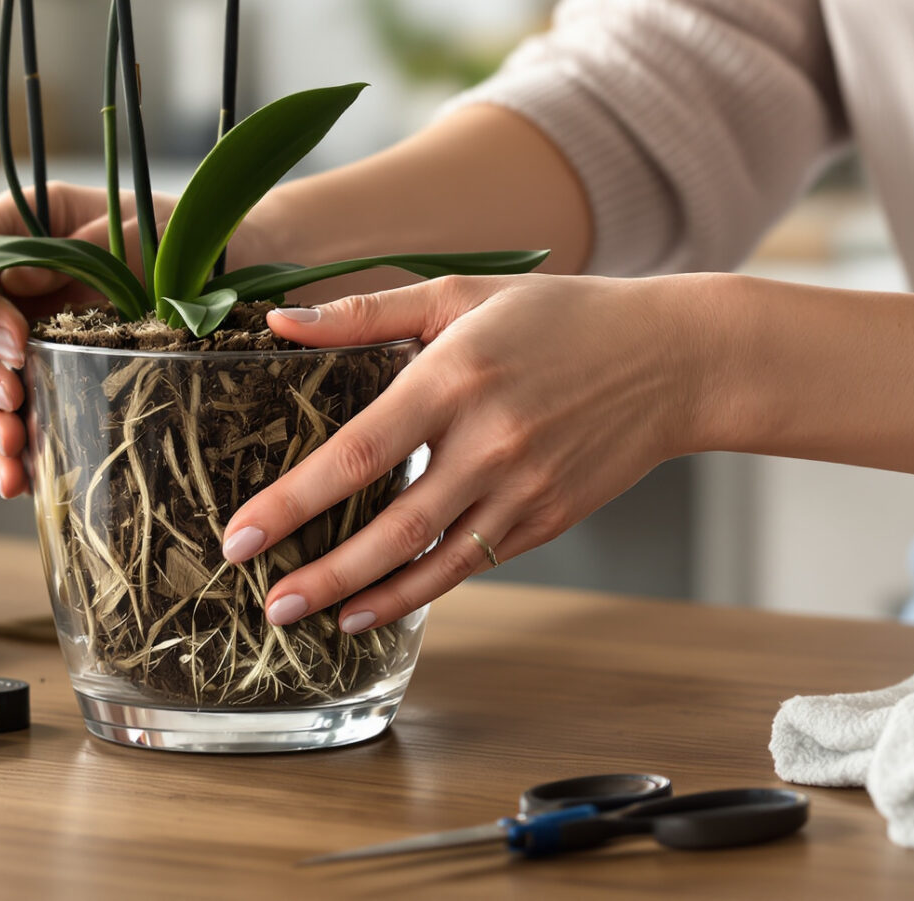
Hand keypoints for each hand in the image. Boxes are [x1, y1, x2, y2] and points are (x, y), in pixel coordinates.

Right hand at [0, 183, 175, 500]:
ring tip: (12, 441)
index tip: (12, 335)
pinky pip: (8, 422)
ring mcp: (23, 338)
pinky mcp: (46, 386)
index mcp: (25, 229)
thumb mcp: (144, 230)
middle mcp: (11, 286)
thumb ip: (87, 246)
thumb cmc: (190, 239)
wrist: (241, 272)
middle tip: (12, 391)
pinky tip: (14, 478)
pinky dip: (5, 455)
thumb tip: (16, 279)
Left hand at [218, 272, 727, 634]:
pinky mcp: (548, 519)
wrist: (672, 360)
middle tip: (268, 602)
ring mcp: (522, 490)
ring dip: (367, 598)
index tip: (241, 535)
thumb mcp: (461, 295)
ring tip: (312, 617)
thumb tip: (279, 325)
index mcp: (454, 379)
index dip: (294, 500)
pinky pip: (472, 564)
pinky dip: (422, 591)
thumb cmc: (558, 317)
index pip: (357, 453)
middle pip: (390, 528)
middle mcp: (488, 443)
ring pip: (432, 562)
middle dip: (321, 573)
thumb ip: (365, 313)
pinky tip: (376, 606)